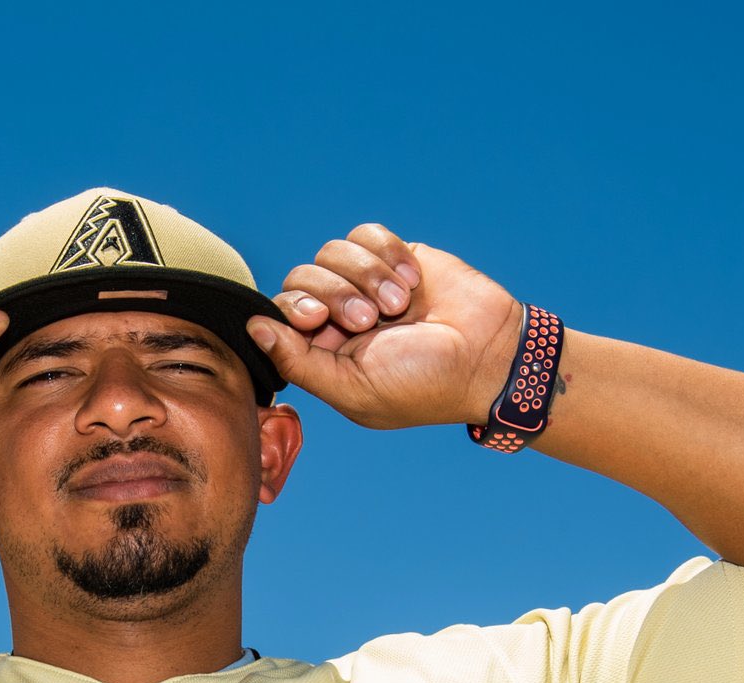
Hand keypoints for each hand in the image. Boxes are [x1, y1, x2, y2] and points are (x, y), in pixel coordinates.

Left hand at [246, 225, 522, 430]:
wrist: (489, 355)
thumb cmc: (423, 384)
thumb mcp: (354, 388)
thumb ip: (299, 362)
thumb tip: (254, 328)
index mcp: (323, 352)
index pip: (281, 312)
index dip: (293, 307)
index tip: (318, 319)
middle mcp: (338, 316)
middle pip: (302, 276)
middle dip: (335, 293)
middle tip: (371, 320)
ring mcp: (366, 283)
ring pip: (332, 251)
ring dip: (367, 276)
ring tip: (399, 304)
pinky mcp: (394, 256)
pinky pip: (366, 234)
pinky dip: (387, 253)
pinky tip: (412, 281)